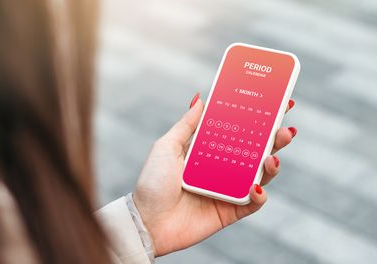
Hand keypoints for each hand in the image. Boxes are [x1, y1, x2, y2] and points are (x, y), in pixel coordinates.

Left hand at [133, 93, 296, 256]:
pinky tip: (255, 187)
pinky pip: (253, 203)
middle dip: (273, 139)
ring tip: (271, 157)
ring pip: (259, 175)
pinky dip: (259, 195)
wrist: (147, 222)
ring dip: (271, 164)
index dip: (256, 118)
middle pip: (254, 150)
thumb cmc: (152, 183)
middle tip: (285, 128)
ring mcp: (227, 189)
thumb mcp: (166, 147)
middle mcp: (222, 168)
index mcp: (209, 150)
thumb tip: (200, 98)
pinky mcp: (230, 211)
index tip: (275, 103)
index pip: (238, 131)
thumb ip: (186, 125)